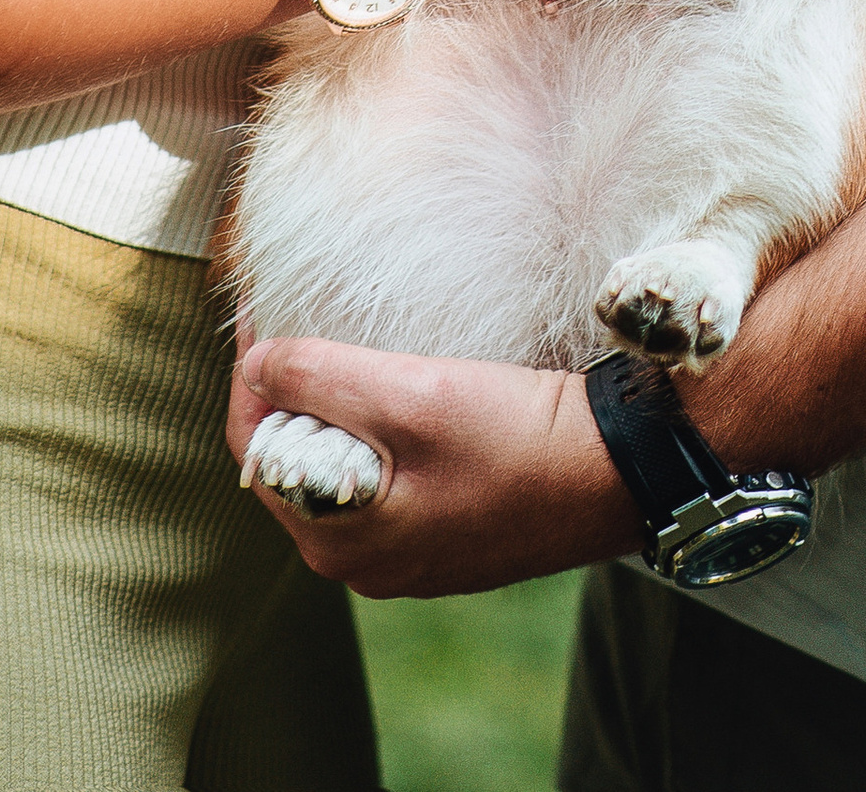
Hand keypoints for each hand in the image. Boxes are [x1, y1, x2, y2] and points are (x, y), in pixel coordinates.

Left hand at [229, 333, 633, 598]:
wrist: (615, 473)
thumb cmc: (515, 439)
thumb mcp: (410, 395)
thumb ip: (320, 378)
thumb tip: (255, 362)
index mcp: (338, 542)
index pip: (254, 447)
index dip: (250, 369)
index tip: (259, 303)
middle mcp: (360, 562)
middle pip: (291, 460)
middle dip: (287, 388)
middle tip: (298, 313)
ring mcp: (403, 552)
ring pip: (335, 466)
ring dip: (330, 406)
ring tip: (343, 340)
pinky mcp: (441, 532)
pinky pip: (378, 477)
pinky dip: (372, 428)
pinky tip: (396, 386)